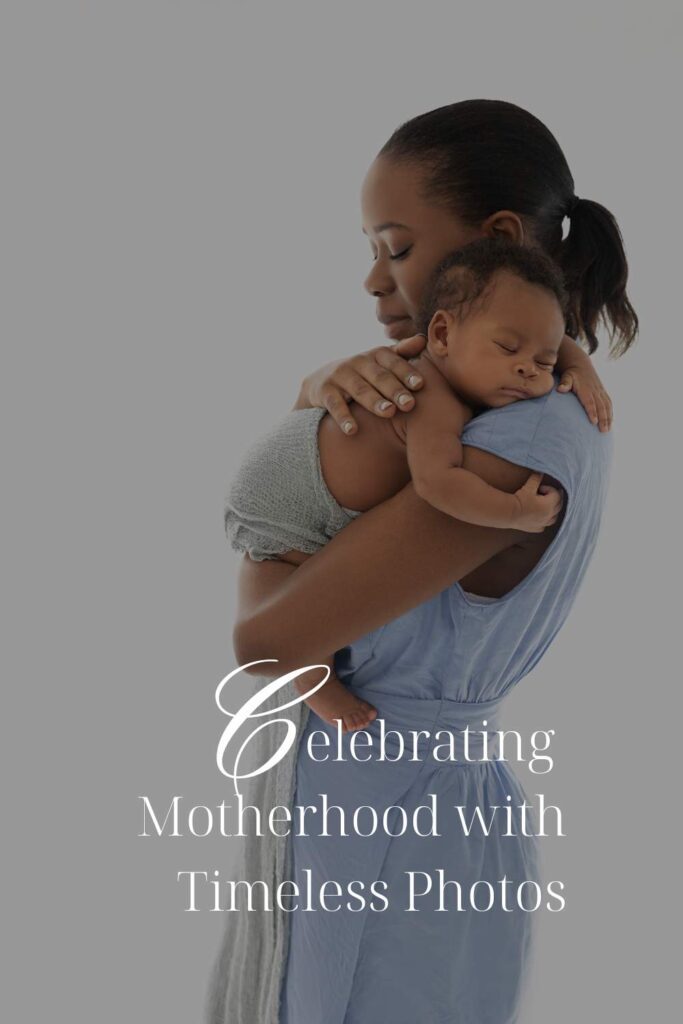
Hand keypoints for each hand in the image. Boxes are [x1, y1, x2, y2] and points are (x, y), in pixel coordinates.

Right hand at [297, 335, 427, 434]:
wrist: (321, 380)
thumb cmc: (363, 373)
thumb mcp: (380, 361)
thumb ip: (402, 352)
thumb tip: (423, 339)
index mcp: (376, 354)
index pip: (394, 362)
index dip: (406, 373)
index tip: (420, 385)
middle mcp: (358, 361)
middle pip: (379, 377)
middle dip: (395, 390)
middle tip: (409, 404)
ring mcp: (340, 375)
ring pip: (360, 390)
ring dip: (374, 402)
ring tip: (388, 413)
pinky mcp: (324, 391)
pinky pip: (335, 405)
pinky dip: (343, 418)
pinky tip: (352, 430)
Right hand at [512, 472, 562, 532]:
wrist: (509, 513)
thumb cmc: (520, 499)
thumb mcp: (529, 486)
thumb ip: (536, 478)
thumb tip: (540, 471)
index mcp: (550, 504)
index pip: (556, 494)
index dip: (549, 489)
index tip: (540, 487)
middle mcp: (549, 515)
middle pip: (559, 506)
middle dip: (555, 498)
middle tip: (549, 493)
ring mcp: (543, 523)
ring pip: (554, 518)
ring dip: (553, 511)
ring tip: (547, 506)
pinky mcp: (535, 528)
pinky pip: (544, 525)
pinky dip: (544, 521)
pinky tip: (540, 518)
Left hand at [556, 360, 612, 432]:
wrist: (580, 365)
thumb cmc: (571, 374)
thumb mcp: (566, 376)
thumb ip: (564, 383)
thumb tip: (560, 389)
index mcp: (586, 389)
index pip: (590, 402)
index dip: (592, 412)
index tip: (594, 422)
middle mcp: (595, 391)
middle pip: (600, 406)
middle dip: (603, 419)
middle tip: (603, 431)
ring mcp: (600, 392)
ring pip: (606, 406)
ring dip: (608, 418)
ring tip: (607, 430)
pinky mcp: (603, 392)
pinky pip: (609, 403)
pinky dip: (610, 413)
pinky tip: (610, 422)